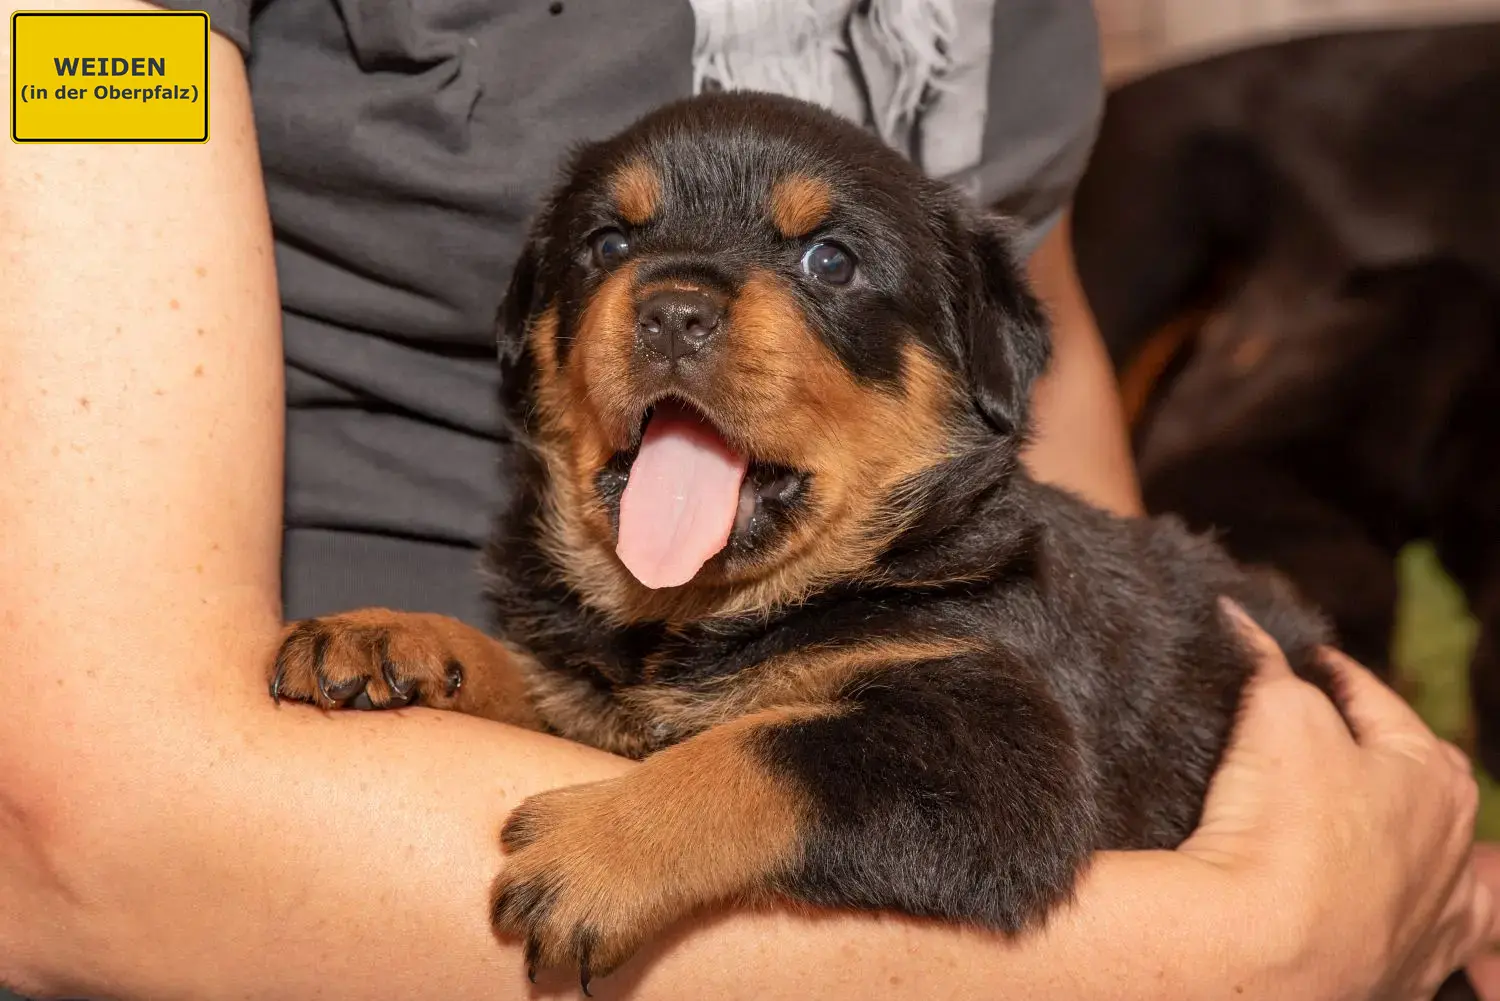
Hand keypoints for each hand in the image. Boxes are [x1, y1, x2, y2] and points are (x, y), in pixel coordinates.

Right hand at [1182, 600, 1490, 1000]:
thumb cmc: (1285, 826)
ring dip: (1399, 838)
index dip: (1329, 671)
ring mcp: (1431, 920)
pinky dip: (1401, 914)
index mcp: (1436, 776)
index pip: (1375, 701)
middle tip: (1318, 731)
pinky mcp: (1399, 975)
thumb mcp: (1278, 713)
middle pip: (1412, 781)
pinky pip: (1415, 936)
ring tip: (1349, 822)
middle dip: (1374, 752)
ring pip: (1430, 864)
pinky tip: (1377, 904)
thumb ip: (1268, 663)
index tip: (1297, 658)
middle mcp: (1452, 850)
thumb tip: (1242, 619)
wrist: (1262, 955)